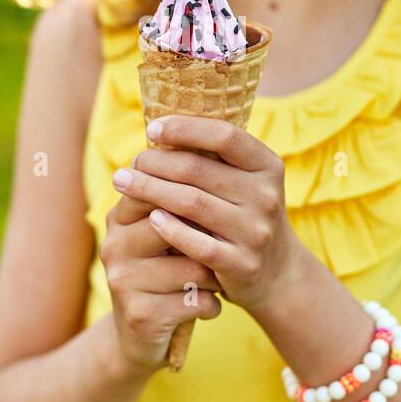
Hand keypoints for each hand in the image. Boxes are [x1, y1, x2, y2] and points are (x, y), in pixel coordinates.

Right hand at [100, 192, 223, 371]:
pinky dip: (211, 306)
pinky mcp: (139, 315)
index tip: (223, 203)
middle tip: (225, 247)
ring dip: (214, 278)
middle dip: (209, 238)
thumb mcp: (166, 236)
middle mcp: (114, 245)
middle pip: (178, 226)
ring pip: (193, 268)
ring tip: (214, 282)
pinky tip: (207, 307)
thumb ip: (181, 202)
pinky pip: (195, 302)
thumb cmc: (166, 274)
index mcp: (120, 218)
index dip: (195, 193)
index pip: (158, 188)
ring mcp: (122, 281)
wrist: (140, 338)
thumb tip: (214, 155)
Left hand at [111, 115, 301, 312]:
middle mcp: (266, 196)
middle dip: (155, 162)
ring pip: (192, 203)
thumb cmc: (244, 215)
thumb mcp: (243, 182)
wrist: (278, 272)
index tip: (152, 129)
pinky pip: (198, 244)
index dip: (185, 128)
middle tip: (129, 164)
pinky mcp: (242, 264)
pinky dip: (171, 229)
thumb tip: (158, 130)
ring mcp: (256, 232)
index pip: (225, 136)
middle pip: (198, 170)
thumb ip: (213, 159)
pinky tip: (150, 218)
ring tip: (123, 183)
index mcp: (267, 166)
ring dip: (150, 190)